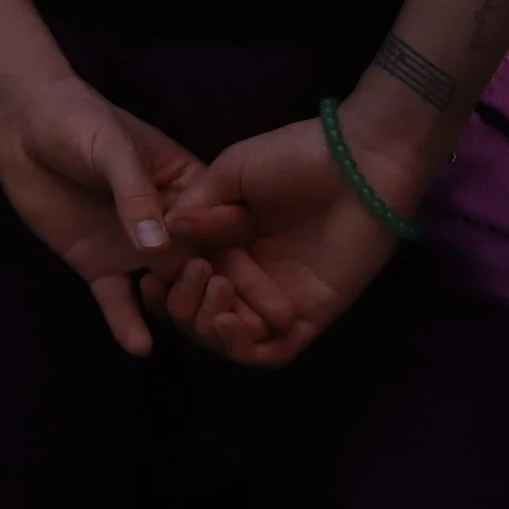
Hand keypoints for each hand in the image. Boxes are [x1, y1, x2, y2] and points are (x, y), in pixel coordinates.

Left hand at [0, 74, 251, 356]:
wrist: (25, 126)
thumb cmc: (81, 121)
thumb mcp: (114, 148)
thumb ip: (135, 195)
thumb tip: (158, 246)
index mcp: (188, 187)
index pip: (221, 226)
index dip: (246, 259)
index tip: (275, 293)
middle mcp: (170, 224)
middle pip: (203, 264)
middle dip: (226, 296)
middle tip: (251, 329)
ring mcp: (135, 247)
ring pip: (166, 287)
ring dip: (183, 310)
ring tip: (200, 335)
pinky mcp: (98, 264)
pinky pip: (117, 299)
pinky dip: (127, 323)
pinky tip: (139, 347)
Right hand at [152, 85, 438, 367]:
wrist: (358, 162)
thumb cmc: (296, 156)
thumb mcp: (232, 171)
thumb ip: (198, 208)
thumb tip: (166, 234)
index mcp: (227, 242)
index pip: (184, 280)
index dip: (164, 285)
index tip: (150, 275)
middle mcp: (248, 276)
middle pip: (199, 314)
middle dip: (184, 304)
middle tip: (194, 274)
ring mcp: (278, 299)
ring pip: (228, 338)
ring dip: (208, 324)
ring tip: (217, 289)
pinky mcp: (308, 317)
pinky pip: (268, 352)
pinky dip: (241, 346)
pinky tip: (230, 320)